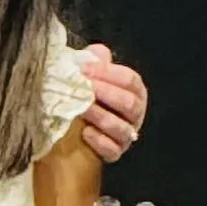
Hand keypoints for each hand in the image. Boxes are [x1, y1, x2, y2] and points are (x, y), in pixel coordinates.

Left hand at [73, 42, 146, 165]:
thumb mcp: (90, 75)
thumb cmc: (85, 95)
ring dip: (101, 117)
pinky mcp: (114, 153)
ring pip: (121, 128)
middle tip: (85, 87)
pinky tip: (86, 133)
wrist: (71, 129)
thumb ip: (95, 61)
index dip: (108, 73)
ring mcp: (126, 135)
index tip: (85, 69)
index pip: (130, 80)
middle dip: (106, 93)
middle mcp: (135, 114)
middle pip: (129, 103)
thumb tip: (98, 53)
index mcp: (133, 91)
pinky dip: (99, 142)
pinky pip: (112, 150)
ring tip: (82, 109)